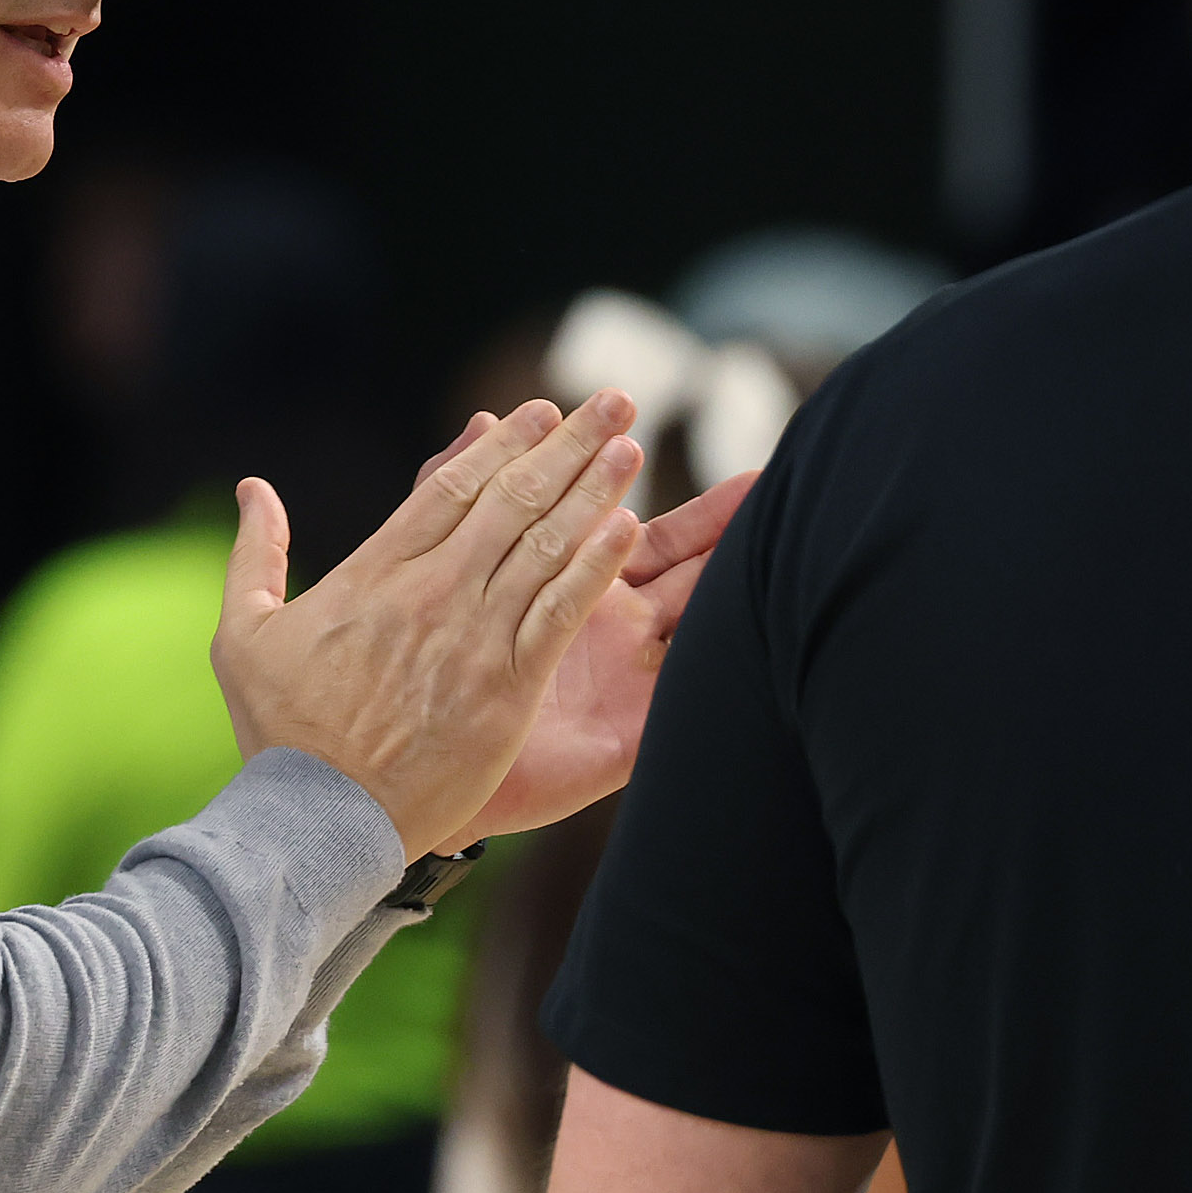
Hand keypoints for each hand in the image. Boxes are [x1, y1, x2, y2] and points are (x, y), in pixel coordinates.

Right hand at [214, 394, 645, 862]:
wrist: (318, 818)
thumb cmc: (279, 733)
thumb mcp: (243, 632)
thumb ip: (255, 552)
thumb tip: (252, 488)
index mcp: (372, 574)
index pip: (448, 489)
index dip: (499, 445)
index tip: (535, 413)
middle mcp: (430, 593)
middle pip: (509, 500)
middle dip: (565, 445)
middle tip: (609, 403)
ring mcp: (471, 639)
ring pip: (543, 545)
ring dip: (592, 489)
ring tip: (630, 447)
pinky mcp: (505, 689)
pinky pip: (559, 613)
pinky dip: (594, 566)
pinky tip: (627, 527)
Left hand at [435, 430, 756, 850]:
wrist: (408, 772)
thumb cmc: (425, 676)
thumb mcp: (432, 573)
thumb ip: (449, 497)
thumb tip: (481, 420)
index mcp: (567, 581)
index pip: (618, 517)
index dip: (646, 480)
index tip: (672, 431)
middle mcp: (610, 623)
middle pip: (680, 561)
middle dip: (721, 522)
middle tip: (771, 480)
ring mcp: (627, 676)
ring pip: (696, 620)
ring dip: (733, 585)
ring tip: (783, 547)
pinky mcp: (631, 736)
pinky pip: (679, 700)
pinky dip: (701, 667)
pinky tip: (727, 636)